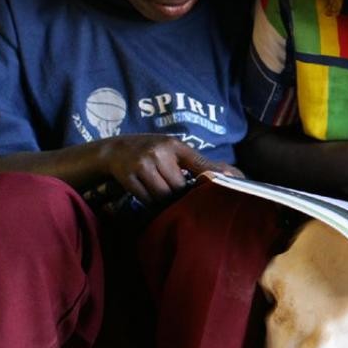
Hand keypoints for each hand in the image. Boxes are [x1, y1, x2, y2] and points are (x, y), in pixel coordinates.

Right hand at [101, 135, 237, 202]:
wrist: (113, 150)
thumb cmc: (151, 150)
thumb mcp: (174, 149)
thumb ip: (200, 162)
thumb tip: (234, 174)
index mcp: (174, 145)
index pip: (199, 164)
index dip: (212, 178)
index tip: (223, 190)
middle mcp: (159, 153)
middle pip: (180, 187)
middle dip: (181, 194)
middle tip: (179, 194)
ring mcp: (142, 165)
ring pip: (164, 196)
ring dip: (166, 200)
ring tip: (164, 194)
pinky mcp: (128, 178)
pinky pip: (148, 200)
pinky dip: (151, 202)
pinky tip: (150, 195)